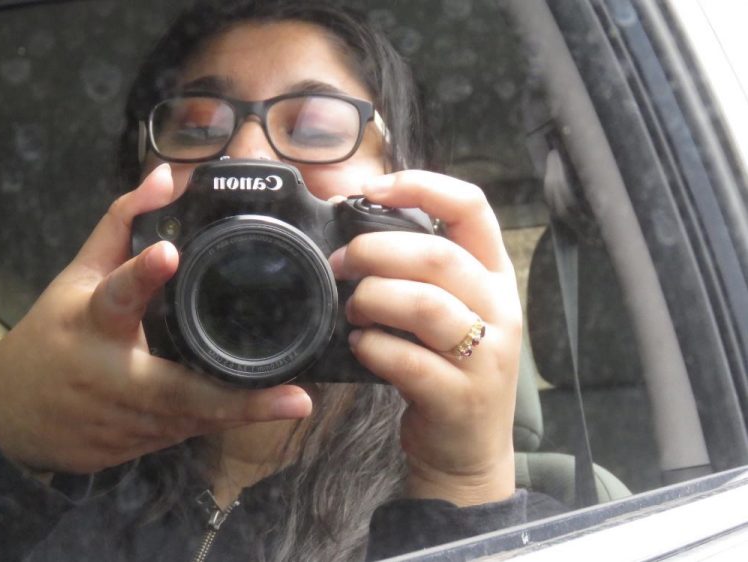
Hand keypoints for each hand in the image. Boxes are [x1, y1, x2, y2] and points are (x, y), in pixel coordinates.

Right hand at [0, 164, 311, 474]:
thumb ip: (124, 224)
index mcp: (92, 321)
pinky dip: (222, 421)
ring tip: (295, 402)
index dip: (141, 273)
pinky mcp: (136, 445)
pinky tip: (265, 413)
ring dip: (244, 413)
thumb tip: (166, 176)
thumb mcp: (78, 275)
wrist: (13, 416)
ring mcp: (126, 419)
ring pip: (193, 417)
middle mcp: (111, 374)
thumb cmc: (54, 334)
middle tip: (293, 397)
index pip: (116, 293)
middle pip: (175, 388)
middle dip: (234, 397)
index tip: (169, 252)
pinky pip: (188, 432)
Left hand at [329, 170, 519, 506]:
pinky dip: (373, 348)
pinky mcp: (460, 397)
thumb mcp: (452, 311)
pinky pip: (408, 361)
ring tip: (351, 310)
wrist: (469, 450)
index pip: (472, 207)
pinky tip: (360, 347)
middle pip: (437, 256)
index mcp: (496, 275)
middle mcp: (501, 309)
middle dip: (374, 251)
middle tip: (340, 264)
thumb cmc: (449, 368)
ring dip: (372, 299)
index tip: (372, 189)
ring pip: (424, 305)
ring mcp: (486, 356)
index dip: (420, 186)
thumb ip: (422, 271)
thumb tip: (357, 226)